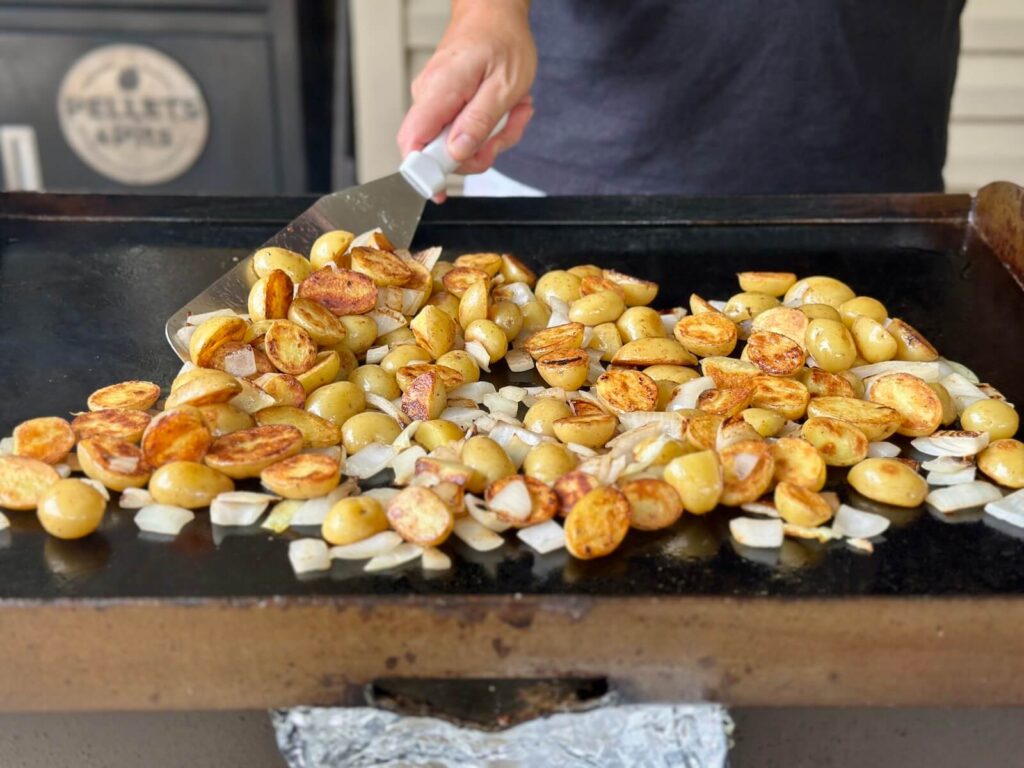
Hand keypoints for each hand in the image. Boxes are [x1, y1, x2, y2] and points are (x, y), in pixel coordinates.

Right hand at [397, 0, 536, 198]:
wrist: (494, 12)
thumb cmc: (502, 41)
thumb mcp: (504, 86)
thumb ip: (479, 122)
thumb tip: (457, 154)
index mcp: (438, 92)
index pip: (412, 144)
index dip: (422, 176)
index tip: (440, 193)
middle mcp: (429, 98)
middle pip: (439, 153)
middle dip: (479, 153)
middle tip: (506, 132)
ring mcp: (435, 102)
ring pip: (457, 145)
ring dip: (491, 138)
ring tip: (512, 111)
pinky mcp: (445, 105)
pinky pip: (463, 131)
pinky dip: (488, 127)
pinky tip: (503, 109)